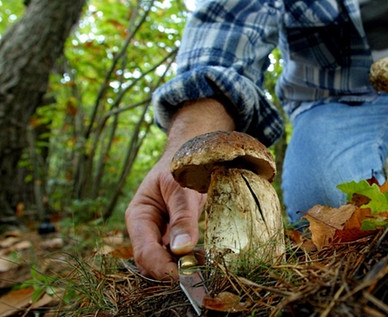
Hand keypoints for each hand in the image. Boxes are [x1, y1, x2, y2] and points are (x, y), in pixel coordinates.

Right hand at [125, 153, 202, 279]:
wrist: (190, 156)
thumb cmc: (182, 167)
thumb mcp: (183, 189)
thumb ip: (182, 218)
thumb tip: (182, 250)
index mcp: (139, 216)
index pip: (144, 252)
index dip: (161, 268)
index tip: (184, 277)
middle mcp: (145, 229)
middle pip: (151, 262)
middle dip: (171, 272)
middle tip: (197, 277)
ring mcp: (158, 234)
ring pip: (163, 262)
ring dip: (181, 268)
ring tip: (203, 268)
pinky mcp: (173, 236)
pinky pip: (176, 256)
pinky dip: (188, 261)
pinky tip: (203, 260)